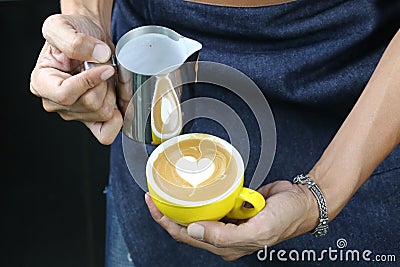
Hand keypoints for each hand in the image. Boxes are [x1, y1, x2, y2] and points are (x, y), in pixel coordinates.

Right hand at [30, 14, 121, 144]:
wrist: (90, 38)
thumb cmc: (73, 32)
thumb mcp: (63, 26)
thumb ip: (75, 41)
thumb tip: (98, 56)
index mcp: (42, 82)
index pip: (66, 94)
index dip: (90, 82)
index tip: (106, 67)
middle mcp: (56, 102)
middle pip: (91, 105)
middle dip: (104, 84)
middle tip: (102, 67)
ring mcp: (75, 114)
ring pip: (104, 114)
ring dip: (113, 93)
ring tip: (106, 77)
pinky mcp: (92, 120)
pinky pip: (105, 133)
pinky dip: (119, 117)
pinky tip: (117, 100)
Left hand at [145, 181, 318, 260]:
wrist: (301, 202)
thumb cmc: (285, 219)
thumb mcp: (258, 230)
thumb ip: (225, 236)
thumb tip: (193, 231)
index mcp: (225, 246)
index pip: (186, 236)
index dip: (166, 222)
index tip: (154, 204)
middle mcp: (222, 235)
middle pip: (186, 226)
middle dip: (167, 213)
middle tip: (154, 195)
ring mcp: (226, 220)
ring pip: (196, 214)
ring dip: (180, 204)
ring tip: (165, 191)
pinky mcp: (231, 206)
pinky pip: (210, 202)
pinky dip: (198, 197)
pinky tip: (191, 189)